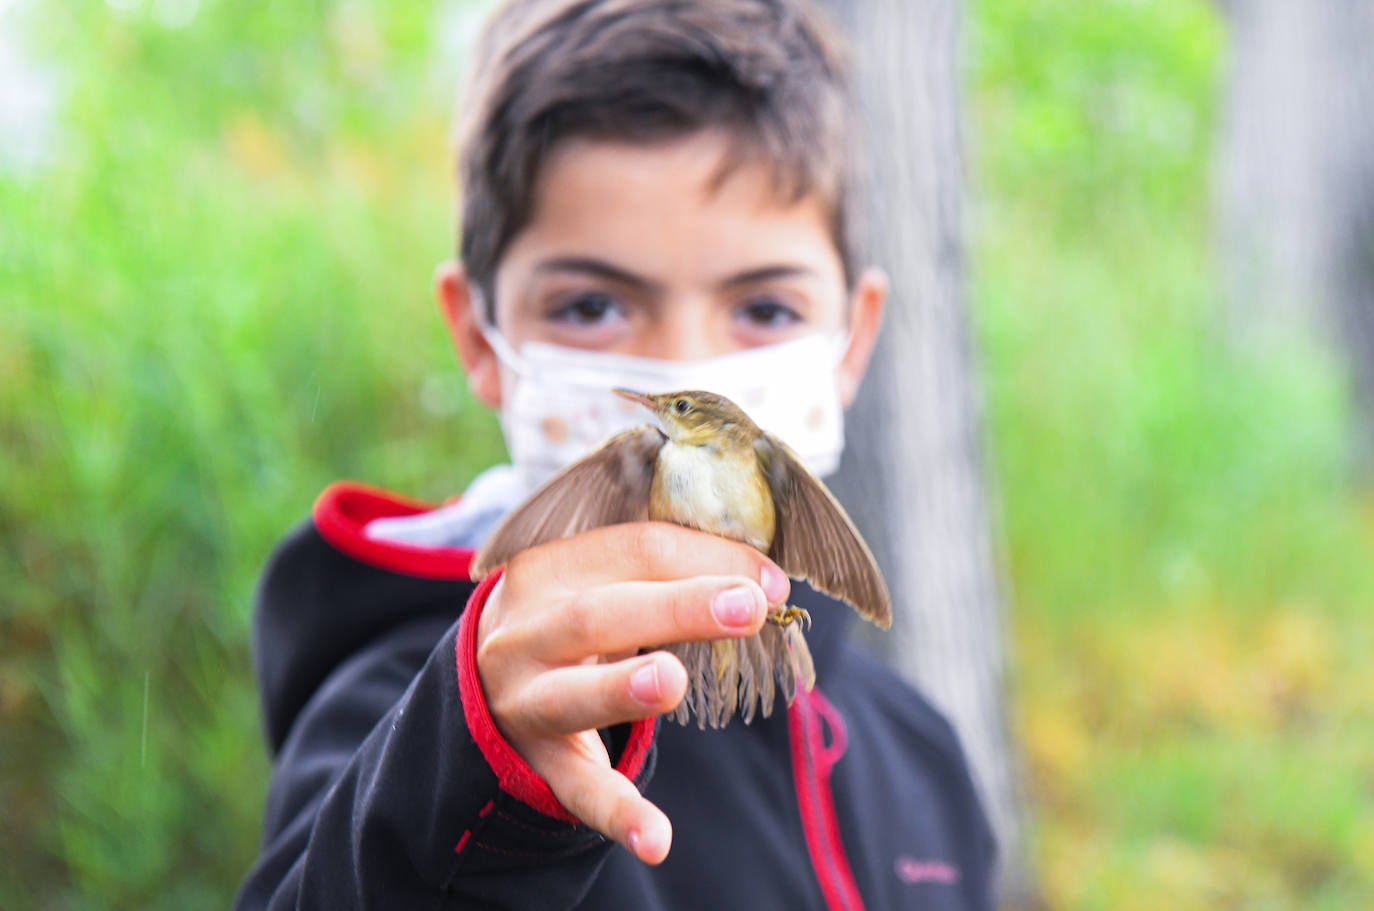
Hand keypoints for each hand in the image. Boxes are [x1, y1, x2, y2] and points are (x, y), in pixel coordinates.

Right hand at [474, 521, 790, 863]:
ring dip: (621, 688)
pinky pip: (578, 789)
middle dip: (676, 608)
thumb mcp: (597, 583)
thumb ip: (665, 575)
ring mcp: (525, 700)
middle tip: (746, 607)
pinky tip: (657, 839)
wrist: (482, 687)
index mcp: (550, 571)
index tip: (771, 582)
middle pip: (600, 615)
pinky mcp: (538, 762)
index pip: (635, 551)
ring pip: (572, 695)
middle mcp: (526, 632)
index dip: (707, 561)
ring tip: (670, 682)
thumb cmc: (567, 621)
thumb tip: (765, 581)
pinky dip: (618, 813)